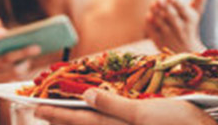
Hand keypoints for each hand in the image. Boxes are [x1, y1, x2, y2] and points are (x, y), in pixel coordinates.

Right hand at [0, 16, 40, 82]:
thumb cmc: (0, 53)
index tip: (4, 32)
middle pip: (4, 59)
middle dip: (22, 53)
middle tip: (38, 47)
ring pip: (13, 72)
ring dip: (28, 64)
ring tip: (39, 56)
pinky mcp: (3, 88)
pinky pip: (18, 81)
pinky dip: (29, 73)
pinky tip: (38, 66)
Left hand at [34, 89, 217, 124]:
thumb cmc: (181, 122)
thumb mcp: (145, 113)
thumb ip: (114, 106)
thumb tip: (86, 95)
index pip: (80, 121)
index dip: (57, 114)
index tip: (36, 108)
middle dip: (61, 120)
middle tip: (37, 112)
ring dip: (75, 122)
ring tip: (58, 115)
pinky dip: (96, 121)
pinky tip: (93, 116)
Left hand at [146, 0, 212, 52]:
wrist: (185, 51)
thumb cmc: (190, 25)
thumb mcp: (196, 11)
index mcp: (190, 19)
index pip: (182, 10)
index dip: (175, 3)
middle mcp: (181, 29)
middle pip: (171, 16)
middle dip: (164, 7)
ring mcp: (169, 36)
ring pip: (160, 23)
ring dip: (155, 13)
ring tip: (153, 5)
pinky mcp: (159, 42)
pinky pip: (152, 31)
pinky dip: (149, 23)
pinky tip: (149, 16)